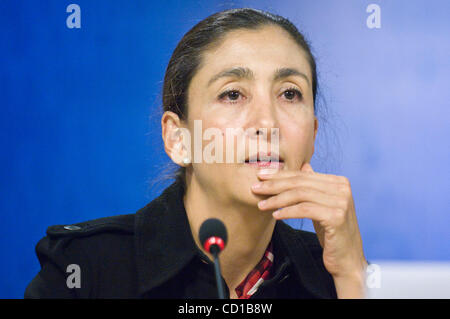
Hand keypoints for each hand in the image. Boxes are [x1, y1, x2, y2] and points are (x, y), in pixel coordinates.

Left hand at [251, 163, 366, 281]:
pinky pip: (305, 210)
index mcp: (339, 182)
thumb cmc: (332, 232)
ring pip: (300, 195)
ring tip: (261, 205)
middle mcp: (342, 188)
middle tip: (255, 188)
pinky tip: (275, 215)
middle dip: (274, 185)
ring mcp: (341, 202)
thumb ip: (315, 186)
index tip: (261, 176)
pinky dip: (287, 211)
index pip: (302, 175)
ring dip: (277, 200)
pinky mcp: (336, 216)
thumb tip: (304, 166)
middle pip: (300, 183)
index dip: (280, 175)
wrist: (347, 258)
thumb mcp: (322, 205)